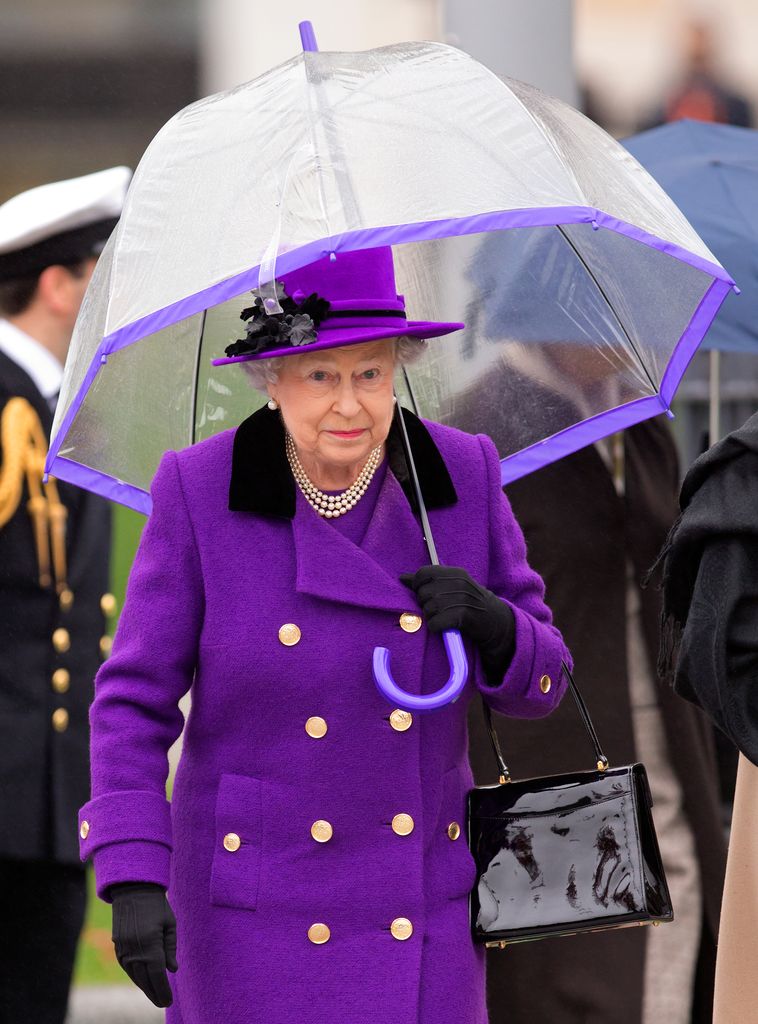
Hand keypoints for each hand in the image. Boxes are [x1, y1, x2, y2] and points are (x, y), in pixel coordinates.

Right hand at [110, 882, 177, 1007]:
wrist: (133, 891)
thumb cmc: (156, 906)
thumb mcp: (169, 924)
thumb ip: (170, 948)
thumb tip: (172, 970)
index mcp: (150, 946)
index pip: (157, 976)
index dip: (162, 991)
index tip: (168, 1001)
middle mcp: (134, 951)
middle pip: (145, 980)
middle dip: (154, 993)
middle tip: (163, 1002)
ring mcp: (123, 950)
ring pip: (135, 976)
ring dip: (144, 987)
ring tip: (154, 995)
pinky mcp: (117, 947)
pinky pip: (127, 968)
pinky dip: (136, 976)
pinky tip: (143, 981)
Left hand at [400, 565, 514, 684]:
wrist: (496, 622)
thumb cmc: (469, 604)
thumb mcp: (452, 587)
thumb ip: (428, 581)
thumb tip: (402, 578)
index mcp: (455, 572)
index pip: (423, 573)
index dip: (418, 585)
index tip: (424, 594)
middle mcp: (459, 583)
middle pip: (423, 593)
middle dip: (425, 604)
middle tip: (438, 610)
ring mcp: (462, 599)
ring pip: (428, 609)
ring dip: (431, 617)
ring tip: (443, 618)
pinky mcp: (462, 616)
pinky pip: (435, 623)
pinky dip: (436, 627)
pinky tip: (444, 627)